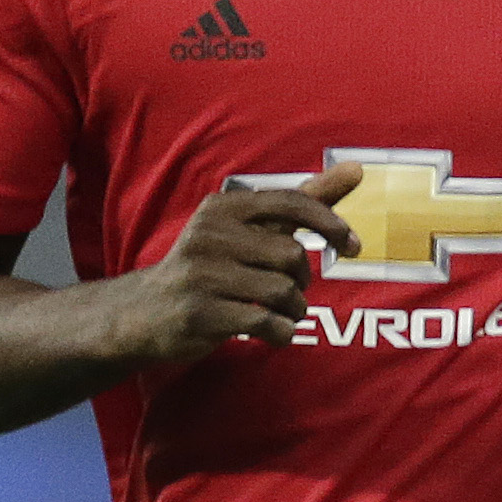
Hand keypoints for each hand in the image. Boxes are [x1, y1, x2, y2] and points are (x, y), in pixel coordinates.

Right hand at [113, 166, 357, 365]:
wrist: (144, 312)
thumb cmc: (210, 266)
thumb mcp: (248, 229)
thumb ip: (302, 201)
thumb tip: (356, 169)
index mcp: (223, 207)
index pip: (291, 203)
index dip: (330, 224)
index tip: (353, 246)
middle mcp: (209, 234)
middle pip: (290, 254)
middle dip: (303, 280)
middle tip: (292, 291)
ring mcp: (201, 274)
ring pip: (281, 291)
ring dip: (294, 310)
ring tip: (281, 313)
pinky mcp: (199, 312)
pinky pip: (265, 323)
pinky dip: (281, 332)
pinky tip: (274, 333)